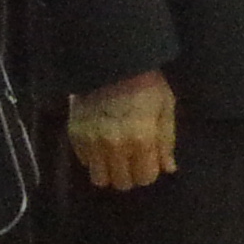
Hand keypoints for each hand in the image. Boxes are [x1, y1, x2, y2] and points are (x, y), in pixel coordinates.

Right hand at [66, 70, 176, 190]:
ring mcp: (92, 142)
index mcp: (141, 139)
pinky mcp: (75, 135)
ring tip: (115, 155)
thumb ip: (166, 140)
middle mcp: (115, 146)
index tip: (149, 161)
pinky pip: (84, 162)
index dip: (149, 171)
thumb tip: (168, 168)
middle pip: (122, 183)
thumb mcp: (165, 106)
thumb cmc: (145, 81)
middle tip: (132, 159)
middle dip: (130, 174)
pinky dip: (93, 157)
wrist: (109, 60)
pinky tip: (101, 141)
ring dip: (109, 171)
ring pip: (99, 179)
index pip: (145, 178)